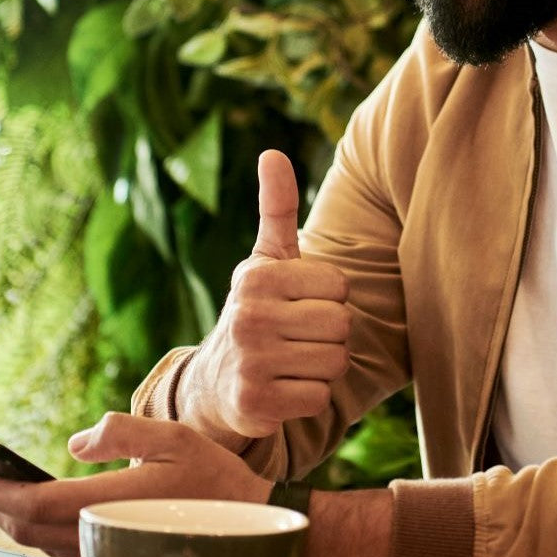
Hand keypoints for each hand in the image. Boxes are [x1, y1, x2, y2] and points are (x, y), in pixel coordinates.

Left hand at [0, 413, 271, 556]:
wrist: (250, 528)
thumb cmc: (215, 481)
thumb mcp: (173, 437)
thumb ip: (121, 432)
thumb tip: (76, 442)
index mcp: (111, 503)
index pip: (34, 504)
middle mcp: (103, 534)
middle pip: (28, 529)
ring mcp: (108, 552)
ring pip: (41, 543)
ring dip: (12, 520)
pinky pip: (62, 549)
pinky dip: (37, 531)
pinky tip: (34, 514)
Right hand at [183, 149, 351, 442]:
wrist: (215, 383)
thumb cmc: (257, 311)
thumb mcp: (265, 260)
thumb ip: (277, 209)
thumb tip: (273, 152)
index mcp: (256, 276)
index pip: (339, 286)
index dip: (329, 299)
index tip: (299, 305)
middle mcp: (248, 316)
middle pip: (341, 325)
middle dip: (330, 335)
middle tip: (299, 338)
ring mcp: (249, 361)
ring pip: (335, 362)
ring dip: (322, 368)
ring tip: (292, 362)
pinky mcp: (254, 403)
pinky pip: (319, 398)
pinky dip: (309, 398)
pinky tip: (284, 389)